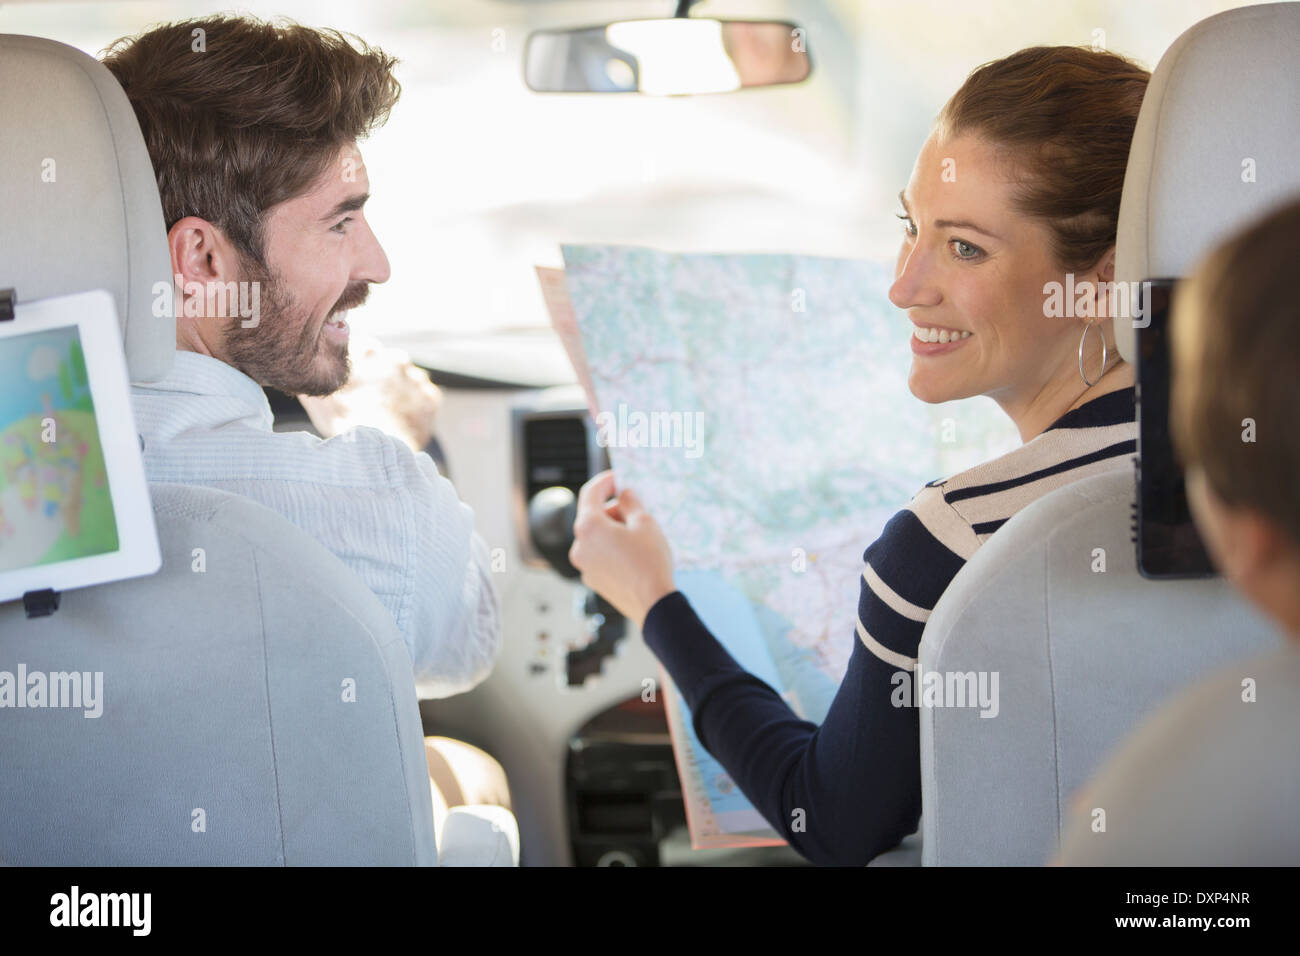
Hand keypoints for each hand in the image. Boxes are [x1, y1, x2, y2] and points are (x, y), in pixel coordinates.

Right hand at [299, 333, 441, 451]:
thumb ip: (313, 375)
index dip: (358, 364)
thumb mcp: (316, 397)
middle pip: (386, 362)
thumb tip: (305, 369)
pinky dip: (416, 408)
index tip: (355, 381)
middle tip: (369, 400)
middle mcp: (393, 358)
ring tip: (385, 414)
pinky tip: (401, 421)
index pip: (361, 347)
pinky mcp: (431, 397)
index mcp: (365, 351)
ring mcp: (415, 377)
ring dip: (399, 392)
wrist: (377, 451)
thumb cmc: (344, 424)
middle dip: (380, 376)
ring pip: (407, 379)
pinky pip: (424, 398)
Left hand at [569, 469, 675, 627]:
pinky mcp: (592, 579)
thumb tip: (624, 494)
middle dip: (612, 508)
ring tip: (637, 533)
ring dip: (612, 529)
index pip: (590, 493)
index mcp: (588, 527)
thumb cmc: (650, 561)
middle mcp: (579, 545)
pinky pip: (598, 555)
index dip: (605, 481)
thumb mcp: (645, 523)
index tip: (617, 477)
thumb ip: (630, 502)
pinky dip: (610, 547)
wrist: (653, 605)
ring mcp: (583, 565)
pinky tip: (632, 553)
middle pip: (592, 516)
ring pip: (595, 537)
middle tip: (635, 507)